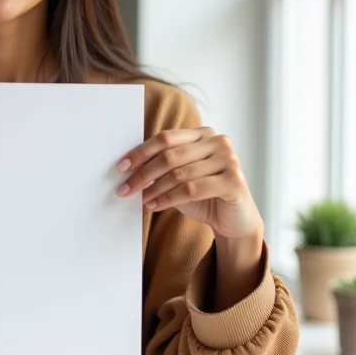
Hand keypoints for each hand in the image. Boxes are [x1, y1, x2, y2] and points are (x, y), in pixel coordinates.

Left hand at [115, 127, 262, 241]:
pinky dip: (168, 199)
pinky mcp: (234, 181)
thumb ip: (161, 167)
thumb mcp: (179, 177)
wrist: (233, 220)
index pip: (165, 138)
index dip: (140, 152)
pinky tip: (155, 205)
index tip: (121, 167)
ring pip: (179, 174)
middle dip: (143, 174)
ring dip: (154, 189)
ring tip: (141, 199)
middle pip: (170, 156)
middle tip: (125, 188)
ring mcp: (229, 160)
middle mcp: (218, 142)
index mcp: (203, 134)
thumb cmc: (202, 196)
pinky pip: (192, 189)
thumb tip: (127, 168)